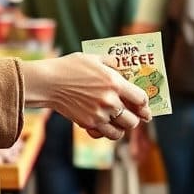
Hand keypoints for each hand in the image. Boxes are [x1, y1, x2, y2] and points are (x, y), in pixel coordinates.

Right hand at [21, 54, 151, 139]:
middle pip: (134, 120)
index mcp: (114, 83)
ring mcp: (99, 115)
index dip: (145, 103)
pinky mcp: (88, 124)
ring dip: (123, 127)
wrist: (48, 82)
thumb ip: (113, 62)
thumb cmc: (71, 67)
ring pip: (121, 131)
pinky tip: (106, 125)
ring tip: (120, 121)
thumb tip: (126, 65)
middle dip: (135, 117)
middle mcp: (110, 101)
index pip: (141, 99)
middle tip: (133, 114)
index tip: (144, 104)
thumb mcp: (94, 58)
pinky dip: (108, 132)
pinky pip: (105, 135)